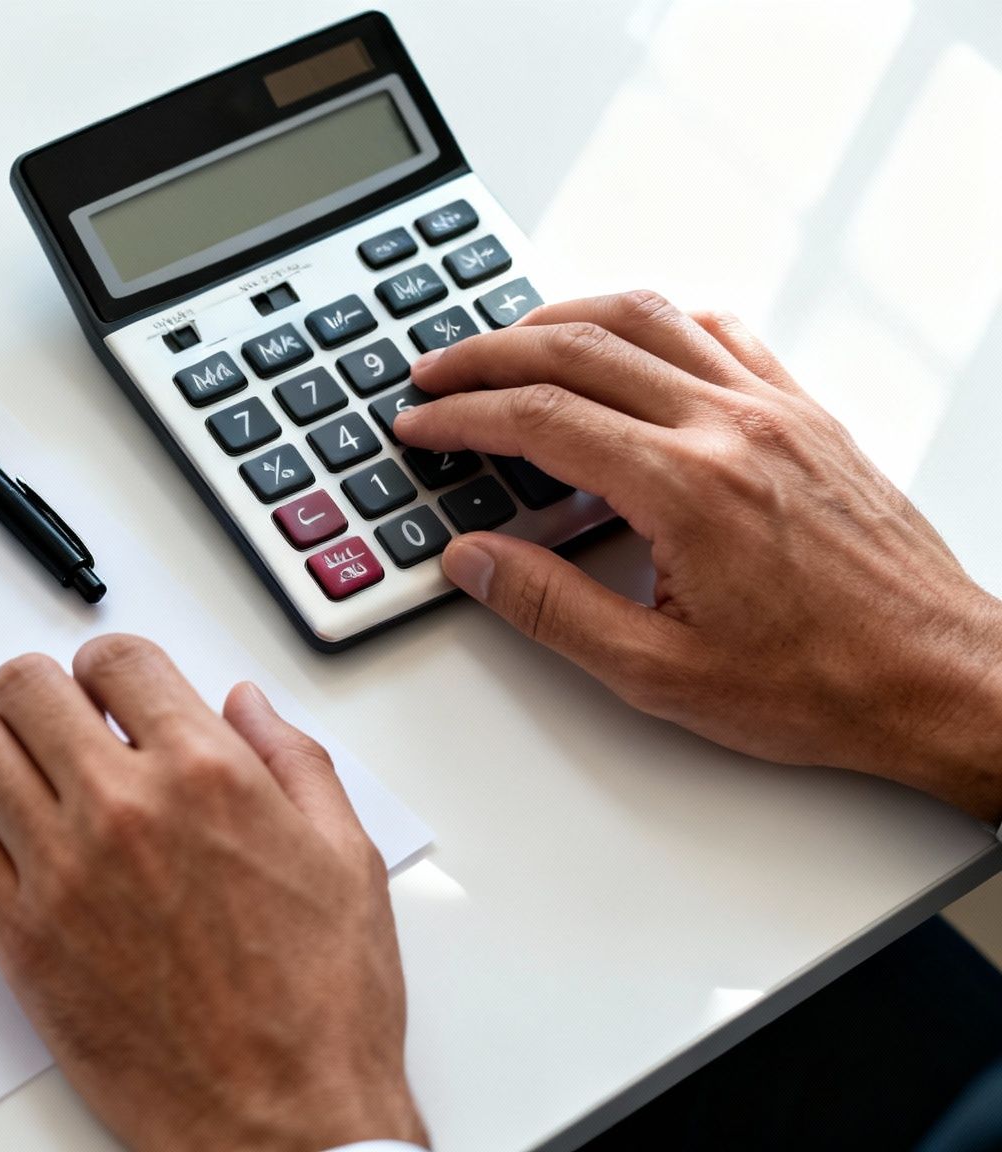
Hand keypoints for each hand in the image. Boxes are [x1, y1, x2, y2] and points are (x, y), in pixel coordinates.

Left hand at [0, 635, 423, 1151]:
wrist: (284, 1122)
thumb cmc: (322, 1009)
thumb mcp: (346, 860)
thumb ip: (293, 762)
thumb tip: (246, 705)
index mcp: (209, 776)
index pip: (116, 658)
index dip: (110, 667)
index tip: (114, 691)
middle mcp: (125, 809)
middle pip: (24, 687)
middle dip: (41, 692)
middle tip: (60, 722)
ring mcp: (62, 871)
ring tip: (24, 773)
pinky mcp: (20, 937)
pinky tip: (5, 837)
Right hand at [395, 291, 1001, 819]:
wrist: (937, 677)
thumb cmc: (820, 682)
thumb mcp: (658, 673)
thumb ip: (550, 609)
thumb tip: (474, 561)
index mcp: (688, 490)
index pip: (542, 419)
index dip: (464, 415)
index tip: (421, 424)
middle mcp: (731, 429)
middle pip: (580, 347)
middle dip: (489, 353)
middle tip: (437, 373)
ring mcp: (774, 410)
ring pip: (648, 316)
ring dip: (562, 317)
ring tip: (509, 341)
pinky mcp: (806, 413)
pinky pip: (719, 332)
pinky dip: (654, 322)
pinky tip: (625, 344)